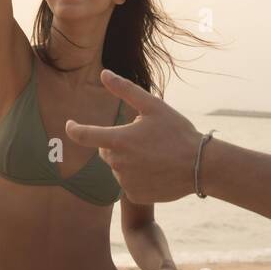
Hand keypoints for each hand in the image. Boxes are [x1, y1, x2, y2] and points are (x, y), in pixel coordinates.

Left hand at [65, 70, 201, 202]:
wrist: (200, 166)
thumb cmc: (177, 132)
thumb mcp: (153, 106)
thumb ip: (125, 90)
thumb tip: (104, 74)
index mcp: (118, 140)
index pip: (84, 135)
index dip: (74, 129)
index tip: (69, 125)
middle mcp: (117, 164)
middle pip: (106, 150)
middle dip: (117, 143)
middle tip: (144, 138)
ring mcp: (125, 182)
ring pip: (118, 167)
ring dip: (129, 160)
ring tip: (155, 155)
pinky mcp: (135, 195)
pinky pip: (129, 183)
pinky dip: (138, 176)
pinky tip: (156, 170)